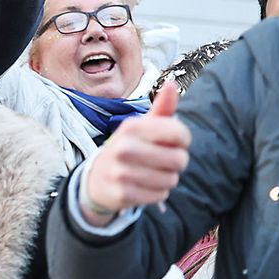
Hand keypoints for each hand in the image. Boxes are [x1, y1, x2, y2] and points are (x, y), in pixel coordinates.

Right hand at [81, 82, 189, 218]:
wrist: (96, 179)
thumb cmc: (129, 148)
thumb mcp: (141, 127)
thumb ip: (161, 108)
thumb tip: (171, 83)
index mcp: (130, 127)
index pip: (179, 133)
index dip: (182, 140)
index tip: (171, 142)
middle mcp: (123, 148)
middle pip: (179, 159)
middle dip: (175, 162)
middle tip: (160, 161)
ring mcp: (120, 172)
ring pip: (170, 179)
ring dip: (166, 179)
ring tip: (150, 173)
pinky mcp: (122, 194)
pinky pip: (160, 195)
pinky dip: (156, 193)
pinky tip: (142, 186)